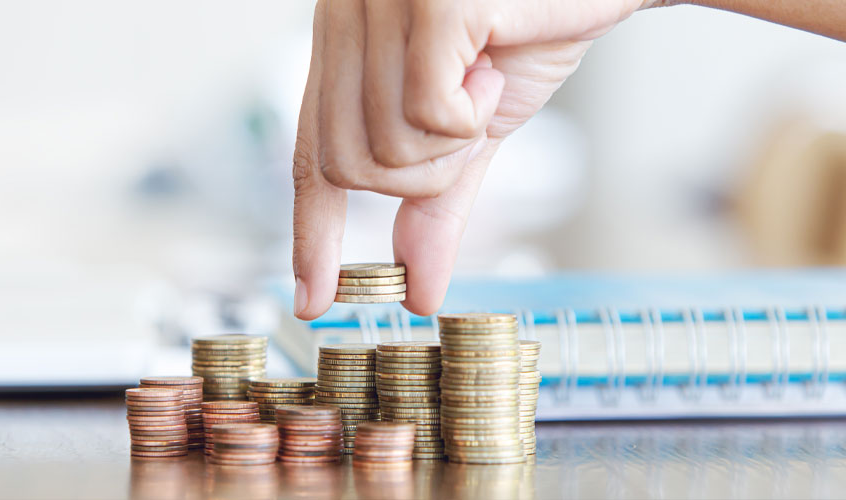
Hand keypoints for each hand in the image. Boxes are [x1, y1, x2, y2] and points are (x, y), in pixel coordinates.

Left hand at [292, 0, 648, 319]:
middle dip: (418, 175)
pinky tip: (496, 66)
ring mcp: (378, 2)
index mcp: (343, 40)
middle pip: (343, 164)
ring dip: (453, 142)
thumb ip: (434, 204)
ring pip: (384, 146)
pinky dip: (474, 113)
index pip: (312, 153)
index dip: (312, 233)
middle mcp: (342, 12)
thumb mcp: (471, 132)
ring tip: (487, 81)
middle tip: (467, 126)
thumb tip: (418, 292)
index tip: (312, 300)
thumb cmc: (533, 33)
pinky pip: (429, 114)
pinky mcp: (426, 4)